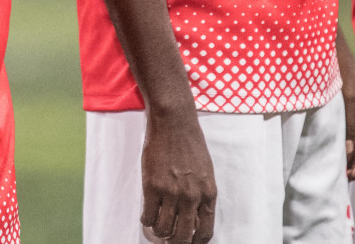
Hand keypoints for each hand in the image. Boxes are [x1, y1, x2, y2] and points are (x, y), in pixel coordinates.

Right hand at [140, 110, 215, 243]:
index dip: (196, 242)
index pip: (205, 232)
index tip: (189, 241)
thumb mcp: (206, 171)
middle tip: (170, 239)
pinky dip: (146, 220)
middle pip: (183, 236)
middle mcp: (191, 197)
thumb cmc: (190, 143)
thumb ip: (202, 194)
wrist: (174, 122)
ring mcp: (171, 193)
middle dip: (176, 242)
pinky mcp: (152, 186)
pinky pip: (148, 215)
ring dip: (159, 232)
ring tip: (156, 227)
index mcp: (208, 194)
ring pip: (163, 229)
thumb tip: (193, 215)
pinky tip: (147, 216)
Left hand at [340, 63, 354, 179]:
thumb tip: (349, 151)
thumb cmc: (340, 69)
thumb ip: (348, 123)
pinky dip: (344, 147)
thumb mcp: (347, 96)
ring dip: (352, 158)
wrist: (328, 51)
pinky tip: (336, 157)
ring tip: (340, 172)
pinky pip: (348, 135)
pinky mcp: (346, 114)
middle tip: (345, 177)